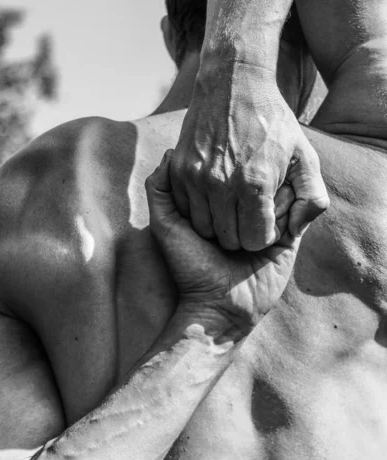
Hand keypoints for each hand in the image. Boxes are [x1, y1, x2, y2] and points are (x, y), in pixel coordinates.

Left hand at [146, 151, 301, 338]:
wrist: (217, 307)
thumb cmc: (189, 266)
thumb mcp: (165, 224)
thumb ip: (160, 189)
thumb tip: (169, 153)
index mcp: (222, 204)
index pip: (236, 169)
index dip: (233, 173)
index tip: (224, 191)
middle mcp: (247, 210)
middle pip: (262, 176)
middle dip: (253, 187)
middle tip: (241, 210)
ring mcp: (269, 222)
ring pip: (282, 189)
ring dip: (270, 201)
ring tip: (258, 221)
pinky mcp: (289, 237)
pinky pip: (300, 211)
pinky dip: (286, 214)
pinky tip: (274, 228)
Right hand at [169, 62, 328, 250]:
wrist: (233, 84)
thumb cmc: (274, 123)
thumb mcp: (306, 156)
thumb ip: (312, 197)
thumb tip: (296, 231)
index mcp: (256, 184)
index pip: (254, 240)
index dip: (263, 234)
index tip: (265, 218)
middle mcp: (222, 184)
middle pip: (228, 239)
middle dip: (241, 232)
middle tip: (247, 212)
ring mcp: (196, 178)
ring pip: (204, 228)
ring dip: (218, 223)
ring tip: (230, 204)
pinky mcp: (179, 170)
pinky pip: (185, 210)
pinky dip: (198, 209)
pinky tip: (212, 195)